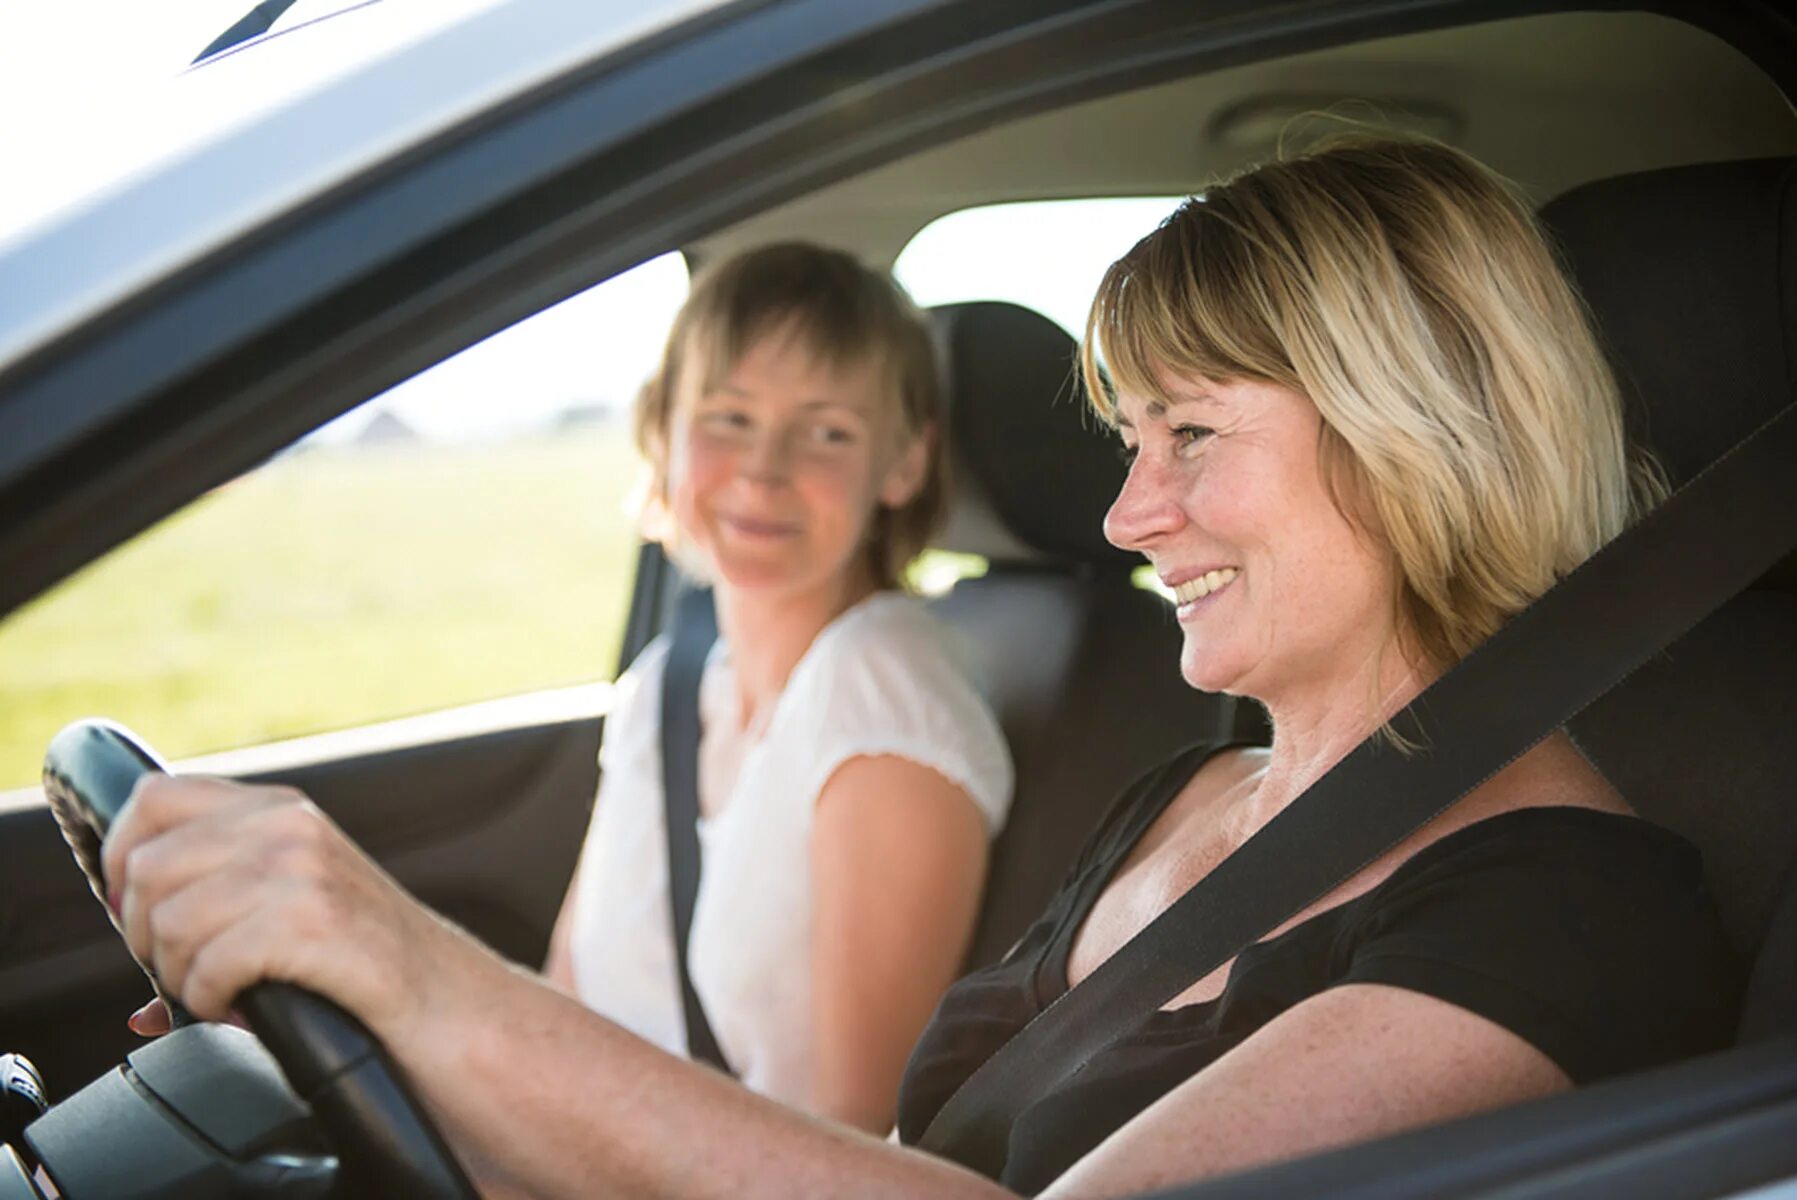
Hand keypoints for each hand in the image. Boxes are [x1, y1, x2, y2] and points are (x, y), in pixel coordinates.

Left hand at [100, 775, 461, 1043]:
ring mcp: (302, 868)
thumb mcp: (300, 908)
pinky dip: (211, 1001)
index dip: (122, 858)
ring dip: (181, 978)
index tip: (137, 914)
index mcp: (280, 810)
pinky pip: (206, 965)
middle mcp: (289, 825)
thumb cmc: (371, 970)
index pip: (155, 797)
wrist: (453, 1006)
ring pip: (170, 921)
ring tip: (227, 993)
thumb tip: (140, 1011)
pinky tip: (246, 1007)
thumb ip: (224, 917)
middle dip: (148, 938)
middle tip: (192, 973)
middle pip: (148, 866)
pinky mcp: (311, 921)